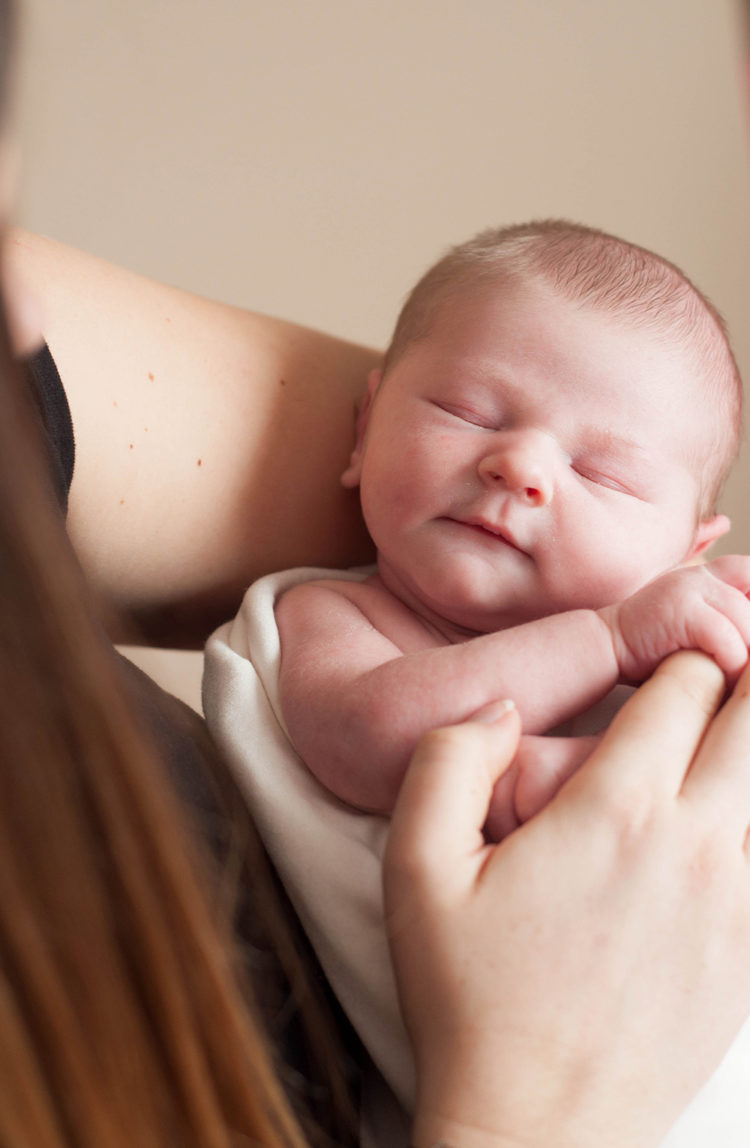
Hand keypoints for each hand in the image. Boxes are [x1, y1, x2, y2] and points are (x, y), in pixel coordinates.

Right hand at [385, 653, 749, 1147]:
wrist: (539, 1131)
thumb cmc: (470, 999)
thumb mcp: (414, 871)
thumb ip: (448, 759)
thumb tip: (498, 708)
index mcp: (613, 812)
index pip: (686, 683)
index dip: (680, 652)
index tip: (665, 652)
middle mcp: (695, 845)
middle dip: (747, 671)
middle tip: (729, 657)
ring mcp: (739, 902)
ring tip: (732, 730)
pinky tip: (733, 812)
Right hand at [599, 555, 749, 682]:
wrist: (605, 647)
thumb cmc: (654, 650)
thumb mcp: (697, 630)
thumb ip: (728, 628)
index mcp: (709, 576)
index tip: (748, 643)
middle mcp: (702, 574)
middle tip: (748, 670)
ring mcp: (690, 587)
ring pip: (745, 619)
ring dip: (747, 657)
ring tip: (738, 681)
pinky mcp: (679, 608)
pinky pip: (724, 636)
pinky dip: (731, 662)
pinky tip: (723, 678)